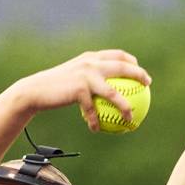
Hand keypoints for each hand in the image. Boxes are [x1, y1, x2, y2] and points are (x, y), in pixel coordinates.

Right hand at [18, 50, 151, 131]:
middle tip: (148, 85)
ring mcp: (86, 75)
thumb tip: (102, 91)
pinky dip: (95, 121)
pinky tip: (97, 129)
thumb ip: (88, 79)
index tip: (141, 72)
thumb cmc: (55, 89)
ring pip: (113, 92)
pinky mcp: (80, 89)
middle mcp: (91, 63)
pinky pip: (93, 110)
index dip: (132, 62)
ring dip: (124, 106)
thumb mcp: (73, 78)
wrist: (36, 90)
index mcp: (91, 58)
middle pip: (122, 66)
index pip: (117, 55)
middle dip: (139, 74)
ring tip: (130, 117)